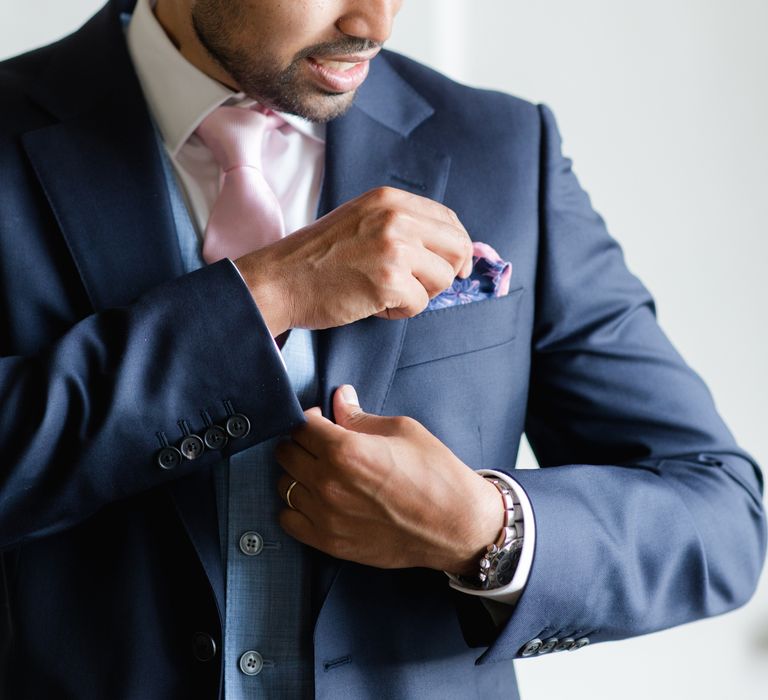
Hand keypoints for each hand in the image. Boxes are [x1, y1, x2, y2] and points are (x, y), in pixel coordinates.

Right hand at [234, 187, 473, 336]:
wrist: (279, 280)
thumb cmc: (317, 258)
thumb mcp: (361, 221)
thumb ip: (401, 226)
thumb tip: (449, 249)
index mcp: (390, 199)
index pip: (448, 220)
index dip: (456, 248)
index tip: (453, 267)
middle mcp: (396, 217)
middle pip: (457, 248)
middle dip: (445, 273)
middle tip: (419, 287)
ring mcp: (394, 248)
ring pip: (443, 279)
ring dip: (419, 294)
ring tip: (384, 293)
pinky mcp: (388, 280)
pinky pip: (420, 304)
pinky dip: (399, 312)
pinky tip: (372, 304)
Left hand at [274, 385, 502, 574]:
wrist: (457, 525)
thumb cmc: (436, 474)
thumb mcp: (402, 430)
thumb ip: (360, 416)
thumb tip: (340, 398)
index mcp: (345, 450)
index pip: (301, 425)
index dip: (312, 418)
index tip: (323, 421)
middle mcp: (329, 483)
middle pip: (286, 453)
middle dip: (301, 443)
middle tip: (321, 445)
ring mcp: (326, 516)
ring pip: (283, 485)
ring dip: (298, 475)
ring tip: (321, 472)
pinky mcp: (330, 543)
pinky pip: (288, 520)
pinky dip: (295, 507)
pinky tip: (316, 500)